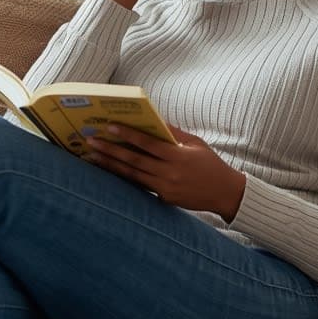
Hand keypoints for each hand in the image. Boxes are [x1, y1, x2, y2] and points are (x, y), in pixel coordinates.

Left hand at [84, 124, 245, 220]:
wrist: (225, 193)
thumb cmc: (211, 164)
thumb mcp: (196, 143)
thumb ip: (174, 133)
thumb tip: (153, 119)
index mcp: (178, 157)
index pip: (148, 144)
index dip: (128, 135)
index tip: (110, 126)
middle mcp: (169, 174)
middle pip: (134, 160)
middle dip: (111, 150)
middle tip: (92, 141)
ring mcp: (165, 188)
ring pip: (132, 175)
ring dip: (111, 165)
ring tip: (93, 157)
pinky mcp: (163, 199)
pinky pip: (140, 186)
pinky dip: (124, 178)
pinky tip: (110, 171)